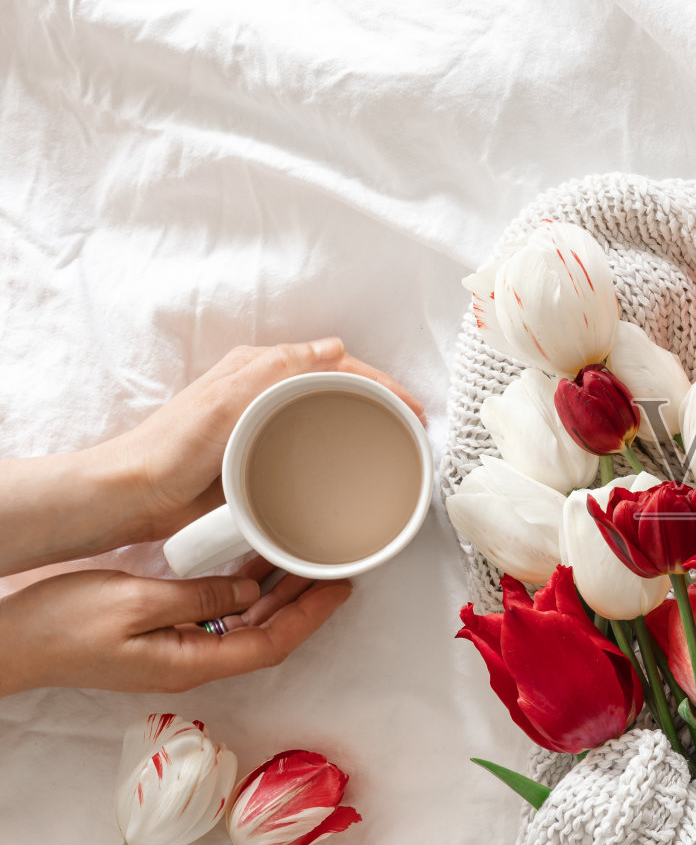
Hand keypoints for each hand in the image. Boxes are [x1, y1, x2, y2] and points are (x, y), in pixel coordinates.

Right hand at [0, 558, 349, 694]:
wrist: (11, 641)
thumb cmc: (64, 623)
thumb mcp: (136, 601)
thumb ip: (198, 598)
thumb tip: (251, 593)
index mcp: (191, 662)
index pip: (272, 644)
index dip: (312, 616)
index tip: (342, 587)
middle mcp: (193, 663)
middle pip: (267, 636)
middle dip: (306, 604)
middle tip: (338, 566)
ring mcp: (178, 652)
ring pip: (247, 626)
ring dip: (280, 596)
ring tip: (309, 561)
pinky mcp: (164, 638)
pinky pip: (221, 618)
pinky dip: (246, 592)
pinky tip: (258, 567)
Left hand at [107, 338, 425, 544]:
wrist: (134, 496)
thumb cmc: (171, 448)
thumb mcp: (225, 400)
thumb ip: (277, 370)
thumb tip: (334, 348)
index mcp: (258, 369)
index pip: (334, 363)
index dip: (378, 382)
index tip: (410, 407)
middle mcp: (263, 391)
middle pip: (337, 386)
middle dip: (379, 400)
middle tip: (412, 427)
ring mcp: (262, 425)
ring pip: (327, 414)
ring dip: (363, 424)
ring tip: (395, 445)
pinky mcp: (259, 457)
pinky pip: (310, 446)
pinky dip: (339, 450)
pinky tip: (353, 469)